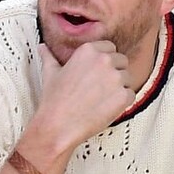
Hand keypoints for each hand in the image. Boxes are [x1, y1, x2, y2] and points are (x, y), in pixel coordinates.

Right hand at [33, 40, 134, 155]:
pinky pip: (130, 94)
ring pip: (127, 78)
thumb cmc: (53, 100)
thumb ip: (49, 57)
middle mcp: (105, 60)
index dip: (103, 62)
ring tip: (98, 100)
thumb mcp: (50, 74)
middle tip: (96, 89)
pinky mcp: (124, 95)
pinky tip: (103, 108)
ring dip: (117, 88)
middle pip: (122, 61)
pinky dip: (121, 102)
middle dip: (113, 73)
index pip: (109, 48)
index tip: (94, 74)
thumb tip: (43, 47)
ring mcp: (116, 77)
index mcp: (88, 50)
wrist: (57, 126)